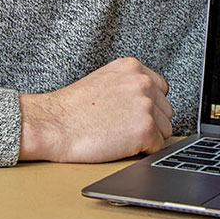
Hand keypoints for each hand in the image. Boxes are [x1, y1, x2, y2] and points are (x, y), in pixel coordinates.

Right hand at [18, 58, 172, 162]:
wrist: (54, 124)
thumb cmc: (73, 108)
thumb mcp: (104, 80)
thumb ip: (128, 83)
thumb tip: (148, 98)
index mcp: (133, 67)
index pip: (161, 89)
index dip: (149, 105)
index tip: (134, 114)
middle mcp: (143, 82)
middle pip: (165, 110)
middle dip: (150, 122)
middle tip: (123, 127)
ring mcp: (145, 105)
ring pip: (165, 129)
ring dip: (148, 137)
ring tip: (120, 135)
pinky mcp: (145, 129)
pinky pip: (158, 146)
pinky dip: (143, 151)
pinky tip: (122, 145)